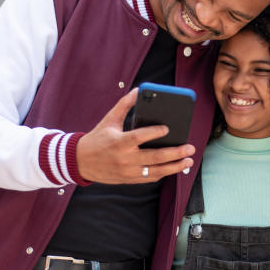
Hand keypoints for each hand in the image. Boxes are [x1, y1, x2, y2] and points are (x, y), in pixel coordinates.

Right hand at [76, 89, 195, 183]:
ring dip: (175, 167)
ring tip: (189, 160)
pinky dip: (164, 173)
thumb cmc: (97, 138)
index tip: (168, 128)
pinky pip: (149, 178)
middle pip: (154, 157)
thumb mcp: (109, 120)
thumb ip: (125, 104)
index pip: (139, 137)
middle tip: (190, 148)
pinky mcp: (128, 179)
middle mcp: (124, 159)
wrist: (80, 162)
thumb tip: (140, 90)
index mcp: (118, 142)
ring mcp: (127, 171)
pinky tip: (175, 167)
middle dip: (175, 153)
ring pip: (155, 171)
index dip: (154, 133)